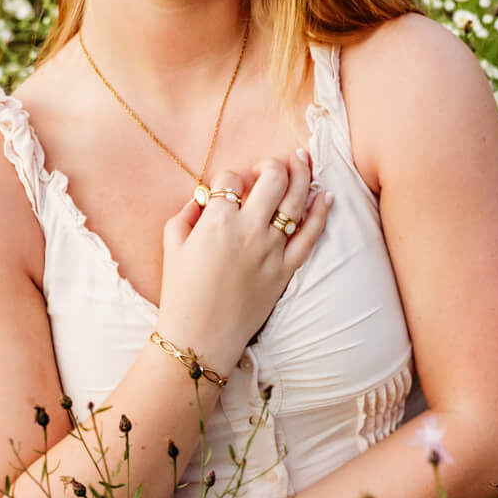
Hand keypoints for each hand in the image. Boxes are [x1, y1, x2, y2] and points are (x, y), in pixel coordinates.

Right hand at [156, 149, 331, 368]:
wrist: (200, 336)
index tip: (227, 187)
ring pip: (296, 200)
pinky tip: (325, 195)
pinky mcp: (286, 270)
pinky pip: (311, 236)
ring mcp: (272, 250)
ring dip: (302, 175)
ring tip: (302, 160)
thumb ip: (187, 213)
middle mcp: (249, 230)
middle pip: (272, 179)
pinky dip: (321, 212)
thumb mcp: (172, 245)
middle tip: (270, 165)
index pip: (230, 178)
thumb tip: (204, 198)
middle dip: (272, 164)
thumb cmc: (181, 292)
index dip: (228, 177)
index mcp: (217, 221)